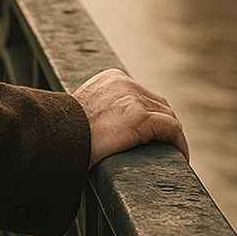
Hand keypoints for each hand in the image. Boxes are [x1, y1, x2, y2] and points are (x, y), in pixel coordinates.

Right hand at [73, 68, 188, 166]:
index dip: (150, 114)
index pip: (141, 94)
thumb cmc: (64, 133)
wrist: (56, 138)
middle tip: (162, 146)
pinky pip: (172, 129)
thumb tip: (108, 127)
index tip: (149, 133)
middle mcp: (125, 83)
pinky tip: (180, 157)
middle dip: (162, 124)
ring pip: (168, 116)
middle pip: (158, 103)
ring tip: (172, 153)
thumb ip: (100, 109)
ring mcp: (133, 99)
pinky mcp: (140, 118)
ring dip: (172, 135)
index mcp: (112, 78)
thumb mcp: (83, 110)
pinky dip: (179, 143)